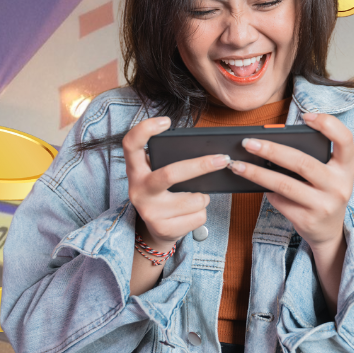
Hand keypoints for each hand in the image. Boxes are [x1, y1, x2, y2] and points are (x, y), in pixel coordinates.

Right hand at [124, 117, 228, 247]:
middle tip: (223, 159)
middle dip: (201, 166)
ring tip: (192, 199)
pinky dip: (202, 213)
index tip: (166, 121)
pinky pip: (198, 216)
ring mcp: (149, 211)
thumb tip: (212, 154)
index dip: (144, 130)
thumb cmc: (166, 195)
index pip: (130, 145)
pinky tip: (189, 215)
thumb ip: (173, 163)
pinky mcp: (163, 228)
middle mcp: (138, 190)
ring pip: (194, 199)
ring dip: (203, 197)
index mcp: (136, 171)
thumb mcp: (162, 177)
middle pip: (170, 174)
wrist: (157, 231)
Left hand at [230, 112, 353, 248]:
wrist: (329, 232)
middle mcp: (339, 185)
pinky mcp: (307, 219)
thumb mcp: (330, 175)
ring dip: (256, 173)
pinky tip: (256, 185)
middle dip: (271, 150)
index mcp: (347, 168)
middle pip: (302, 162)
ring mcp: (324, 204)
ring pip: (284, 184)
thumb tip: (273, 145)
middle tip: (248, 143)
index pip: (345, 140)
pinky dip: (266, 192)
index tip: (306, 116)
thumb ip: (314, 159)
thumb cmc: (324, 193)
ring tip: (238, 165)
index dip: (328, 124)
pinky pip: (280, 201)